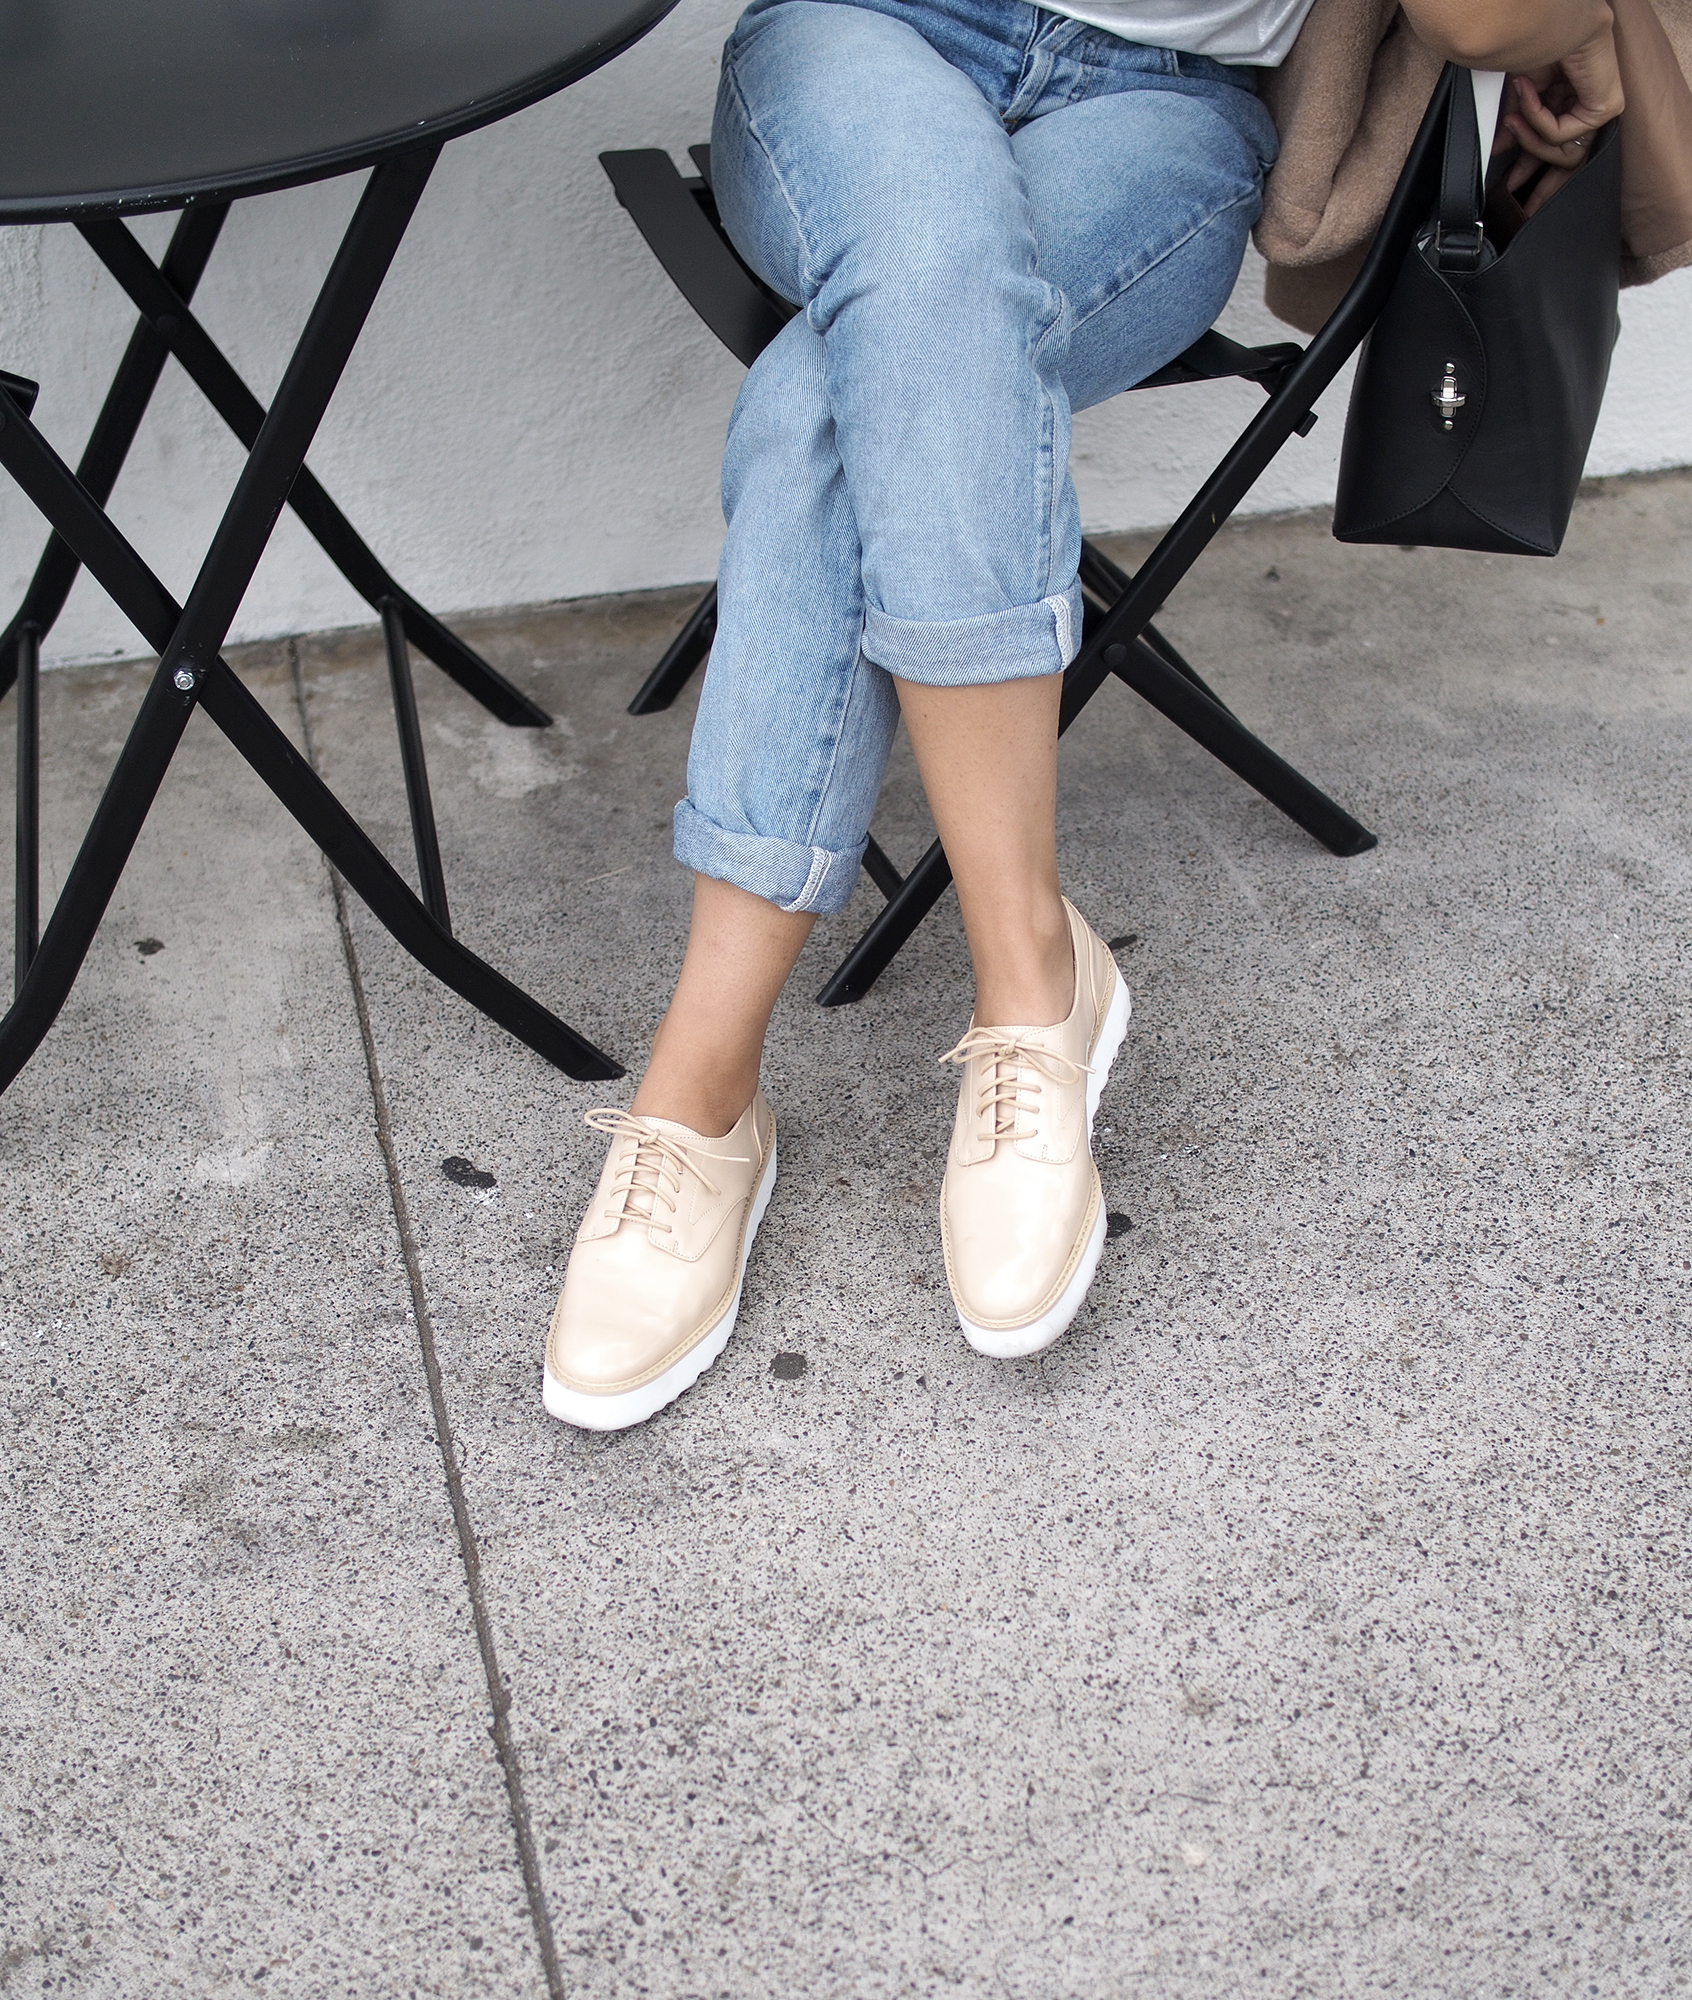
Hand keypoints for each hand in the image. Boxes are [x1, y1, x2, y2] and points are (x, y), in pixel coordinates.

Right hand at [1498, 24, 1624, 214]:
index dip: (1538, 168)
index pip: (1561, 143)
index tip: (1515, 186)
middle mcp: (1590, 101)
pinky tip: (1528, 100)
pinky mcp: (1606, 105)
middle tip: (1518, 194)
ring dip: (1530, 139)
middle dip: (1543, 183)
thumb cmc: (1534, 43)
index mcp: (1573, 96)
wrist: (1547, 21)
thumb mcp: (1518, 95)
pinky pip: (1565, 134)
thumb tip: (1499, 149)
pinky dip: (1540, 121)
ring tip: (1510, 123)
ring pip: (1565, 152)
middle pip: (1571, 159)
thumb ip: (1514, 123)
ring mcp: (1601, 104)